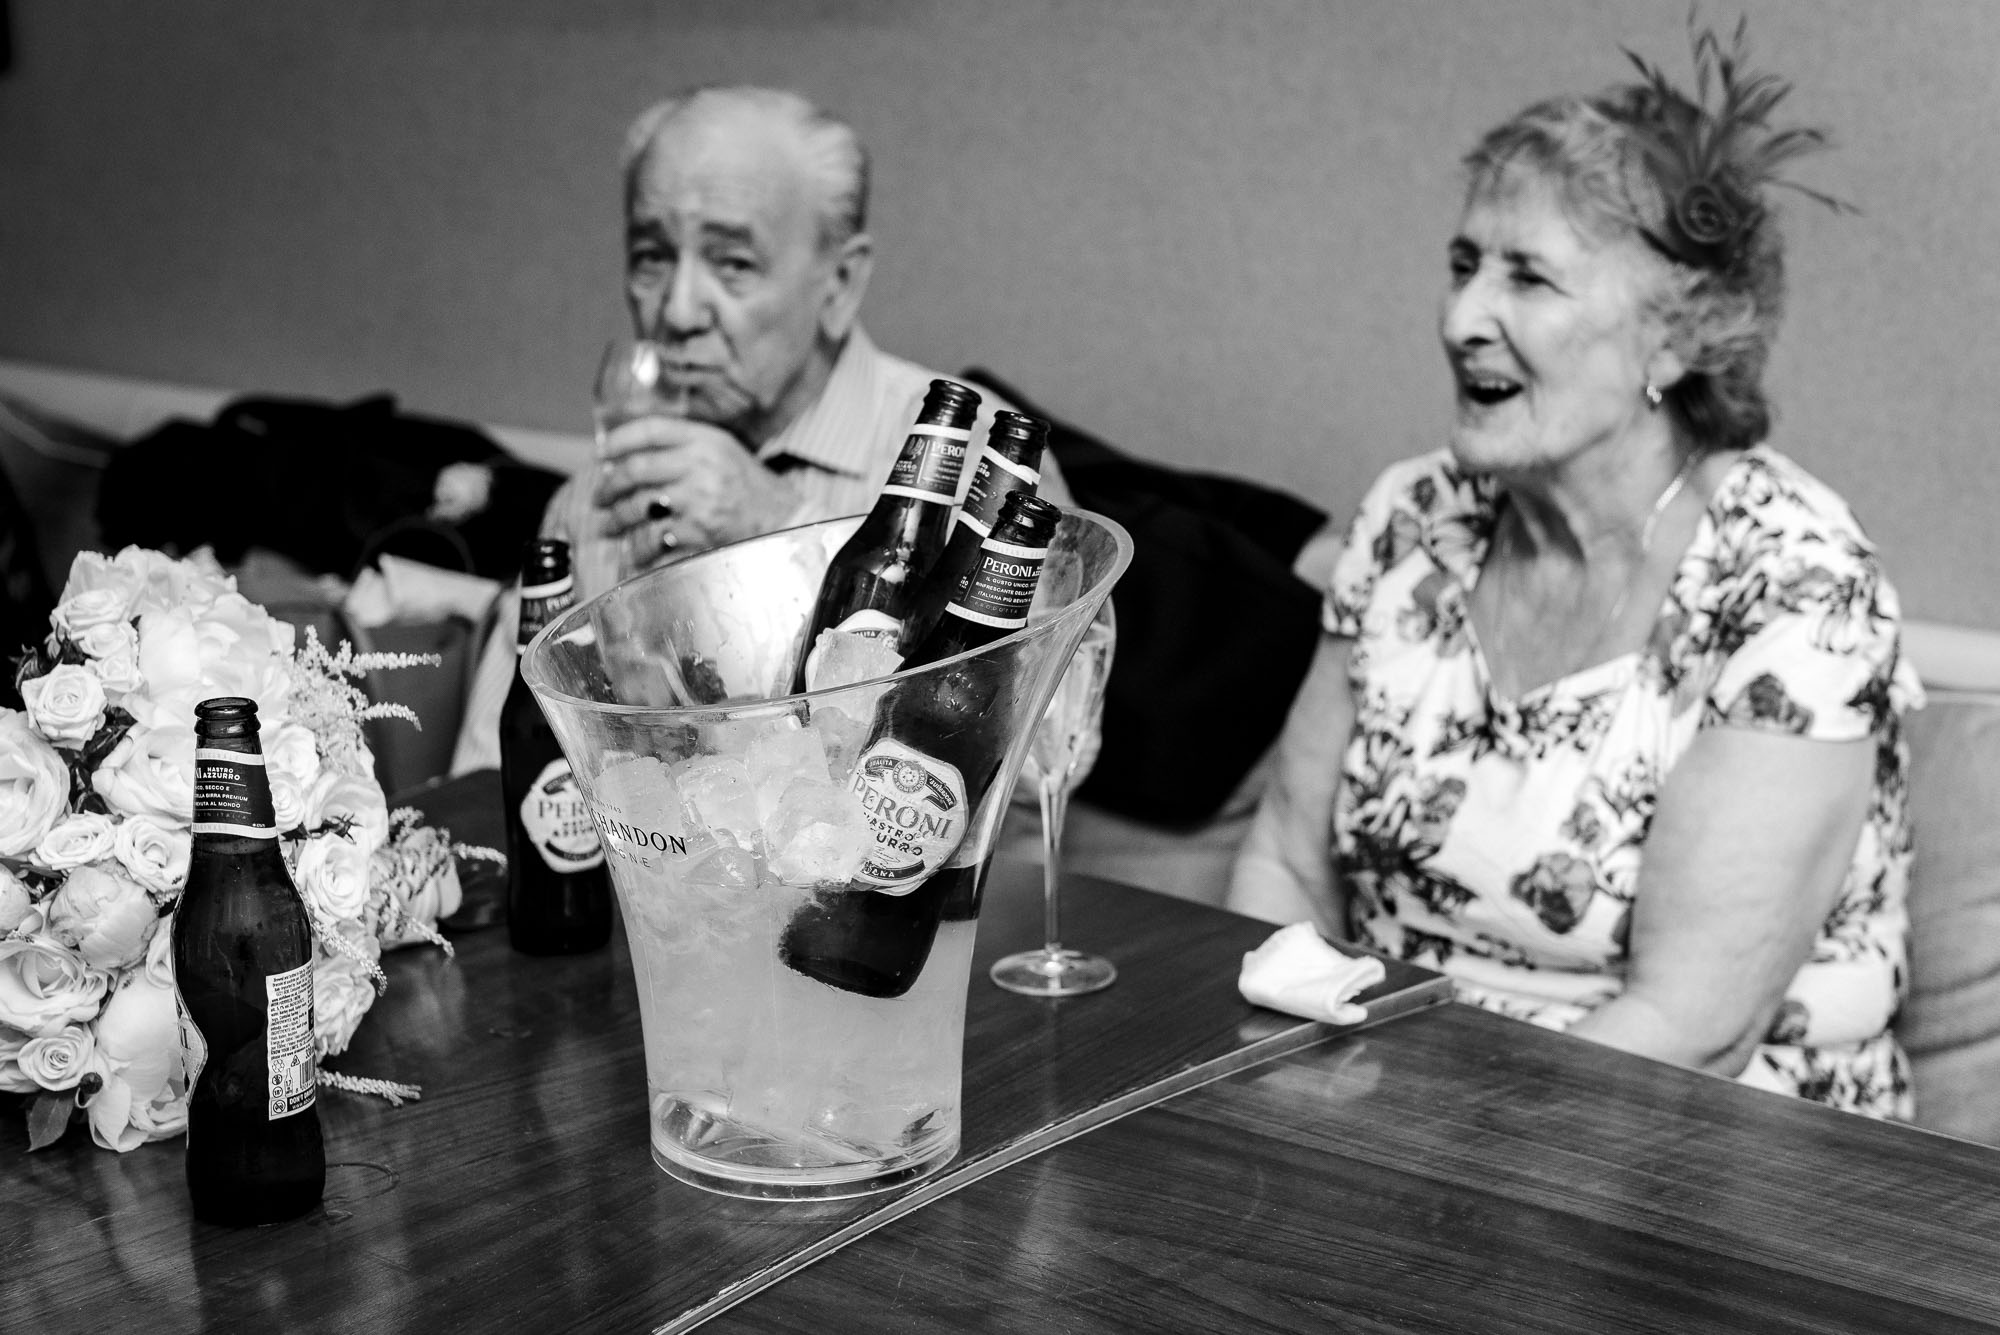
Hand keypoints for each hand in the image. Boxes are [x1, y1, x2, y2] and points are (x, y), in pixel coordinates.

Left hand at [591, 415, 803, 574]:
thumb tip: (627, 454)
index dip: (619, 439)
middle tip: (599, 496)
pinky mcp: (700, 534)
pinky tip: (633, 552)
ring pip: (640, 507)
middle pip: (636, 469)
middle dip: (608, 485)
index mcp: (706, 440)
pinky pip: (656, 541)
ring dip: (617, 519)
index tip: (601, 452)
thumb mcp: (723, 450)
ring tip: (609, 525)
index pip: (651, 430)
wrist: (783, 520)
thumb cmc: (748, 486)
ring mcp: (699, 502)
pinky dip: (639, 550)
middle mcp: (701, 467)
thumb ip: (683, 445)